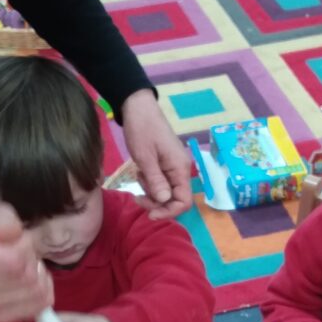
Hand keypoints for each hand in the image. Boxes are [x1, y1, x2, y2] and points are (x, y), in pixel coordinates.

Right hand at [0, 202, 52, 321]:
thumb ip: (2, 219)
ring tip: (24, 263)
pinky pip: (40, 304)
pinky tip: (30, 280)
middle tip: (22, 250)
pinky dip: (43, 289)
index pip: (12, 262)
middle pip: (25, 276)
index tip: (16, 237)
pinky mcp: (0, 319)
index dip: (23, 246)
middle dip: (30, 258)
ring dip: (37, 272)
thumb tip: (7, 232)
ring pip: (35, 290)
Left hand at [121, 89, 191, 218]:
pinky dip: (150, 182)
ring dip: (151, 192)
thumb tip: (164, 201)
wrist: (138, 108)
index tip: (149, 214)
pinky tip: (140, 172)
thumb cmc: (142, 130)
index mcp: (180, 169)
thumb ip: (156, 181)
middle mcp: (181, 170)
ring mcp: (174, 167)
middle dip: (157, 203)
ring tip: (138, 177)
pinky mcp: (166, 164)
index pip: (184, 201)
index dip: (168, 212)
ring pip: (166, 192)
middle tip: (137, 197)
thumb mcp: (145, 157)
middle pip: (175, 199)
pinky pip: (161, 182)